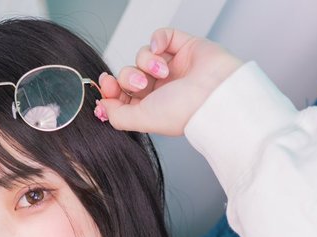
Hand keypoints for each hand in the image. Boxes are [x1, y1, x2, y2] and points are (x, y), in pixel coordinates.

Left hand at [97, 28, 243, 135]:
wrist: (214, 95)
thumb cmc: (184, 111)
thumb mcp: (143, 119)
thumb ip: (118, 115)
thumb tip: (102, 107)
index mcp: (150, 108)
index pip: (122, 95)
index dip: (111, 89)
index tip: (106, 84)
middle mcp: (160, 89)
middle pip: (128, 74)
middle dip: (129, 76)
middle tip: (141, 84)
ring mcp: (171, 67)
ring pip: (142, 55)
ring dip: (146, 62)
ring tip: (162, 71)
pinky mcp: (182, 47)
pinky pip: (160, 36)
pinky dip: (157, 40)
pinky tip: (162, 51)